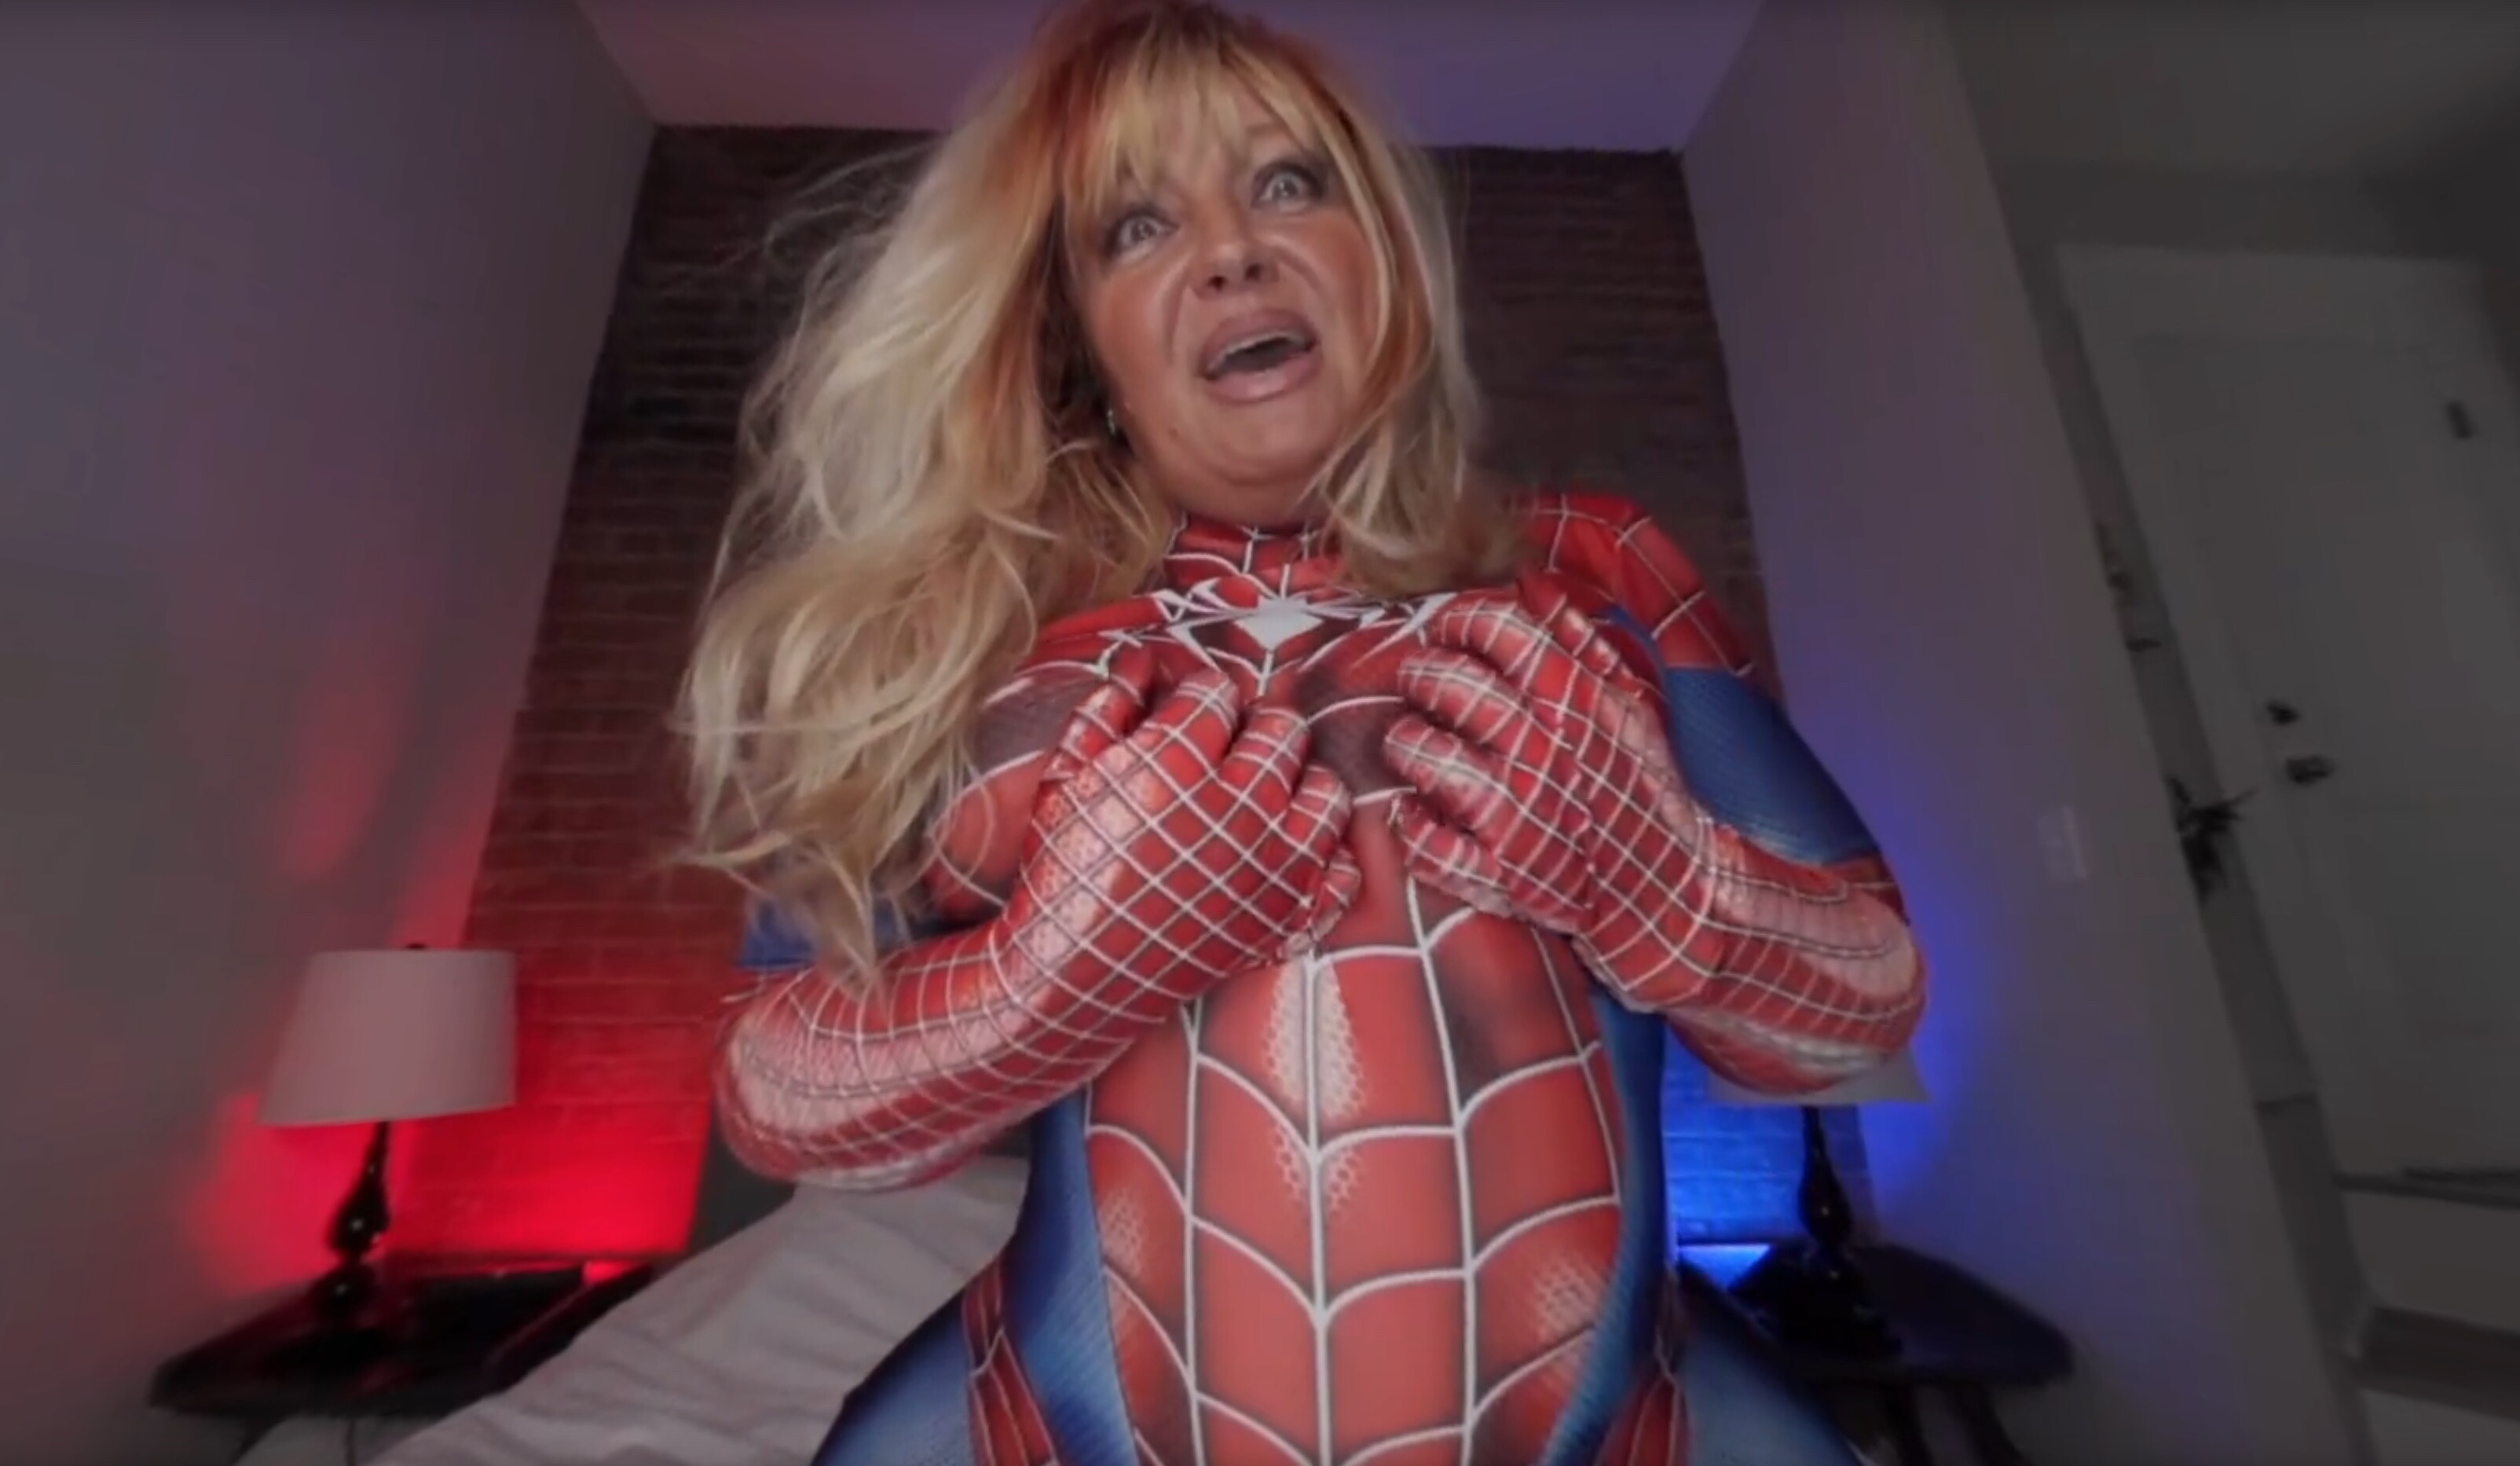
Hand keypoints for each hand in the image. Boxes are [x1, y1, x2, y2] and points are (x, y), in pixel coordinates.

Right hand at [1016, 647, 1359, 995]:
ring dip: (1299, 784)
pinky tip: (1288, 852)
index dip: (1199, 695)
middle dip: (1255, 726)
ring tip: (1265, 797)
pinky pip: (1343, 869)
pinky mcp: (1290, 918)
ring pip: (1327, 791)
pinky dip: (1325, 858)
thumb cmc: (1063, 871)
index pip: (1218, 690)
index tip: (1187, 714)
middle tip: (1228, 749)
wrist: (1073, 976)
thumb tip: (1143, 659)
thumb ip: (1107, 708)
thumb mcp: (1065, 778)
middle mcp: (1238, 808)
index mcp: (1176, 764)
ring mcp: (1274, 867)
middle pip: (1282, 727)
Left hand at [1383, 584, 1701, 986]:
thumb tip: (1535, 585)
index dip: (1459, 620)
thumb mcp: (1632, 705)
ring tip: (1414, 742)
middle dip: (1421, 672)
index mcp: (1573, 699)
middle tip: (1421, 681)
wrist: (1669, 888)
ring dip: (1407, 740)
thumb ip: (1582, 643)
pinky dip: (1409, 824)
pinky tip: (1416, 811)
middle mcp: (1538, 748)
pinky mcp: (1497, 872)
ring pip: (1422, 752)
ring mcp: (1513, 812)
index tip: (1449, 631)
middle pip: (1449, 681)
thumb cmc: (1642, 789)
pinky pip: (1424, 841)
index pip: (1496, 628)